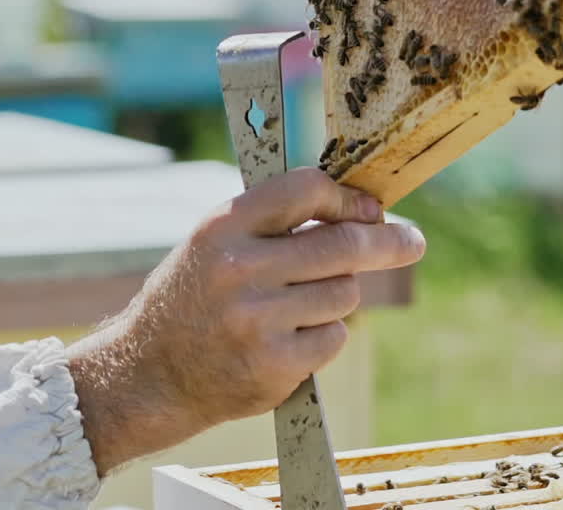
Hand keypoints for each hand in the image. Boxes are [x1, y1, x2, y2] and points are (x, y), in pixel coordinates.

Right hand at [68, 168, 423, 474]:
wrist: (149, 372)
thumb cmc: (196, 293)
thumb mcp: (218, 239)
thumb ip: (277, 219)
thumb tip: (363, 210)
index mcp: (225, 225)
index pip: (306, 189)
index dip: (347, 198)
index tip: (371, 208)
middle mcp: (239, 269)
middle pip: (341, 244)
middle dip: (387, 241)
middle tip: (413, 241)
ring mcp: (256, 321)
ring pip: (343, 293)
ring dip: (340, 293)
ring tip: (304, 301)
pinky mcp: (272, 367)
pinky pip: (333, 337)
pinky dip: (326, 334)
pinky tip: (292, 336)